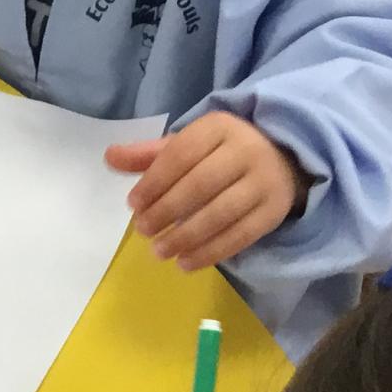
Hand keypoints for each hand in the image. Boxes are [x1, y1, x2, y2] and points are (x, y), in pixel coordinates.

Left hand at [106, 115, 301, 272]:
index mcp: (219, 128)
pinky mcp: (274, 210)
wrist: (282, 158)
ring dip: (186, 237)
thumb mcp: (188, 145)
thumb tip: (109, 157)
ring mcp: (264, 181)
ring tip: (160, 252)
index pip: (181, 154)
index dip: (154, 181)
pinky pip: (241, 235)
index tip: (133, 205)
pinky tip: (186, 263)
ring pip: (221, 213)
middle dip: (167, 211)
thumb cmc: (221, 153)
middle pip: (200, 185)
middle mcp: (246, 150)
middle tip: (143, 230)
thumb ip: (150, 155)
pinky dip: (211, 252)